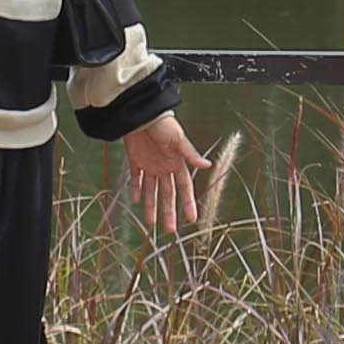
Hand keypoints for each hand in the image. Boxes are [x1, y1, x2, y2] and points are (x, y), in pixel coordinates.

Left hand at [117, 112, 207, 231]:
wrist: (141, 114)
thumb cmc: (163, 125)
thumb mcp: (178, 140)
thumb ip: (191, 155)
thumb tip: (208, 165)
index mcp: (177, 163)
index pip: (184, 188)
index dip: (188, 203)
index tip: (192, 219)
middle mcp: (165, 167)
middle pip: (168, 194)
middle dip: (169, 211)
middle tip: (169, 229)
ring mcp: (150, 165)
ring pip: (152, 190)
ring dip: (151, 206)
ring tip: (151, 223)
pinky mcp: (136, 160)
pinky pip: (136, 179)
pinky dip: (136, 190)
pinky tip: (136, 201)